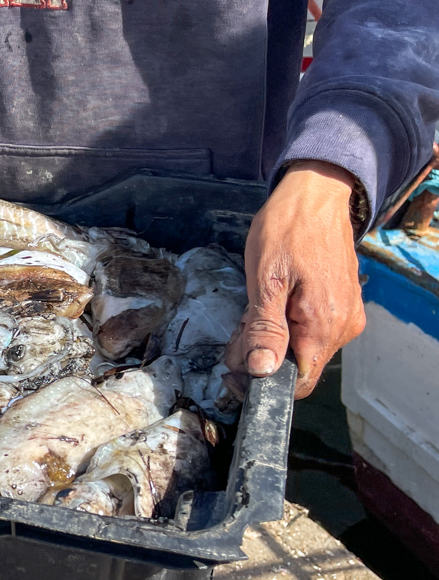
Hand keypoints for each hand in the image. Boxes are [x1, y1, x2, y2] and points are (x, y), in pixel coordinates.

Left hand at [224, 161, 366, 398]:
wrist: (315, 196)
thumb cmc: (287, 230)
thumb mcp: (265, 280)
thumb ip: (265, 328)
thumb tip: (262, 370)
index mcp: (324, 325)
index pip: (299, 382)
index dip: (264, 383)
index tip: (234, 370)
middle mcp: (342, 327)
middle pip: (296, 365)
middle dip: (260, 354)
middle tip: (238, 328)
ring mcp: (345, 316)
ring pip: (300, 348)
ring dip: (271, 337)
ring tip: (254, 307)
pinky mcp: (341, 305)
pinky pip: (310, 330)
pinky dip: (285, 323)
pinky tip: (272, 302)